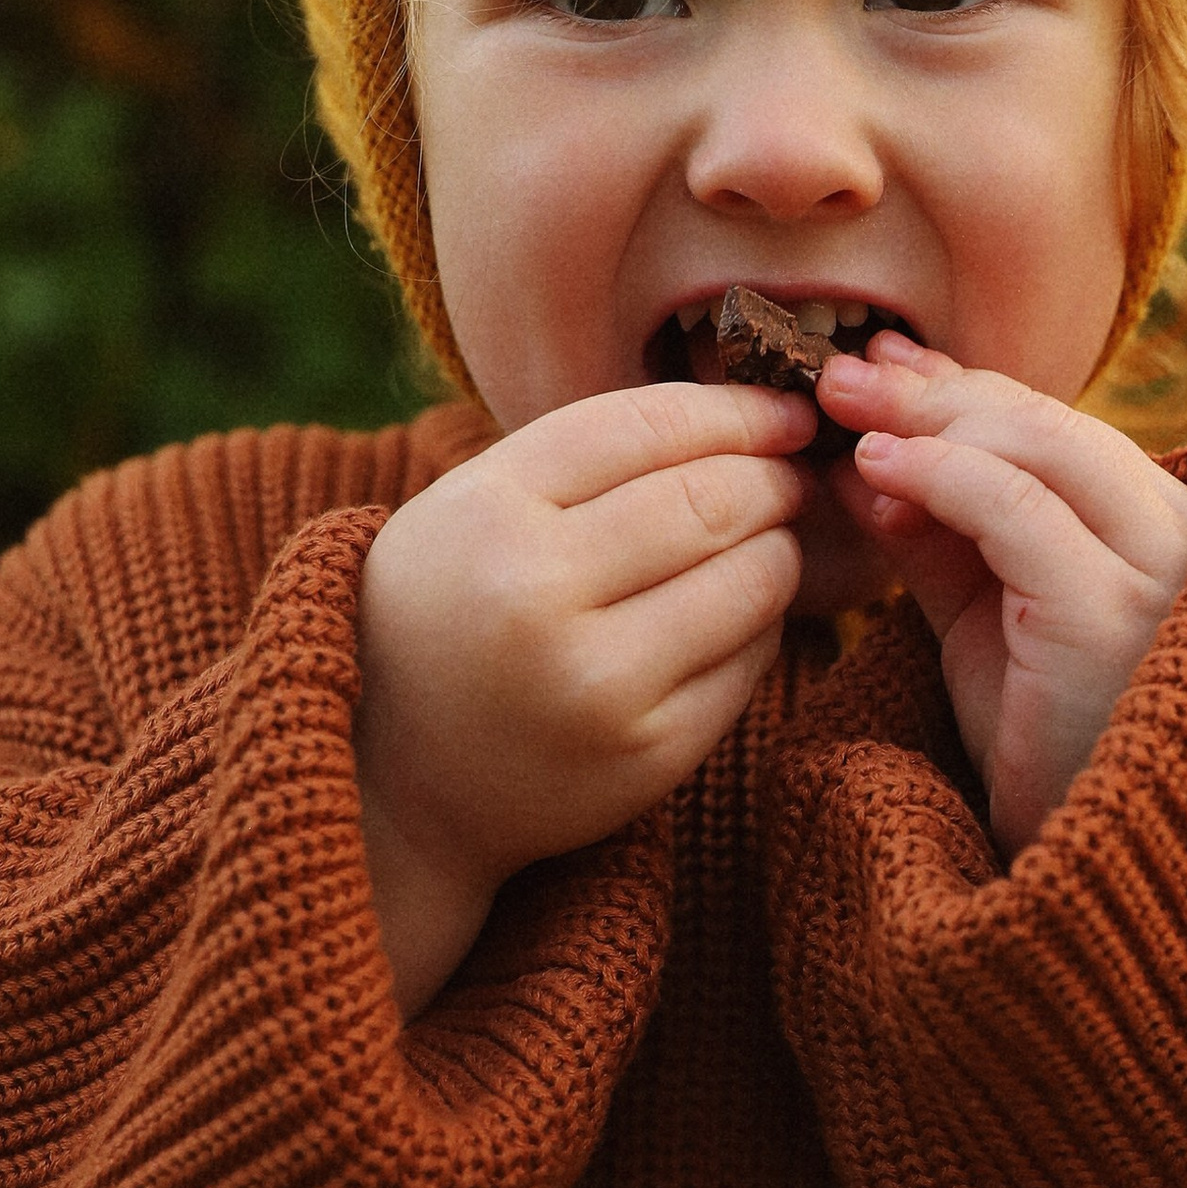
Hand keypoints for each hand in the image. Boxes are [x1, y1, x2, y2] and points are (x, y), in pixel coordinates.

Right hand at [356, 382, 808, 1017]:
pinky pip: (750, 660)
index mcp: (487, 512)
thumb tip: (753, 415)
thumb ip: (587, 456)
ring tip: (763, 544)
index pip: (647, 426)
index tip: (784, 413)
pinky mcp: (650, 752)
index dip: (736, 410)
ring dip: (778, 550)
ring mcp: (598, 684)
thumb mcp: (474, 509)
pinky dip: (759, 626)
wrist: (398, 777)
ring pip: (753, 579)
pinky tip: (730, 618)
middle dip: (773, 478)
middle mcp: (537, 596)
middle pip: (713, 499)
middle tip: (788, 478)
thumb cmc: (451, 614)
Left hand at [819, 333, 1186, 859]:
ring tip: (845, 405)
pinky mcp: (1113, 610)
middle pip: (1054, 429)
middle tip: (842, 370)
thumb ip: (948, 548)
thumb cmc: (1059, 763)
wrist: (1111, 883)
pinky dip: (942, 476)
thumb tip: (872, 460)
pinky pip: (1020, 510)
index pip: (1064, 438)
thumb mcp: (993, 634)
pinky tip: (879, 467)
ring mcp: (1160, 573)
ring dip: (931, 419)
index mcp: (1170, 539)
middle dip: (940, 391)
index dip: (968, 395)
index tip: (883, 369)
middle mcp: (1185, 542)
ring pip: (1043, 450)